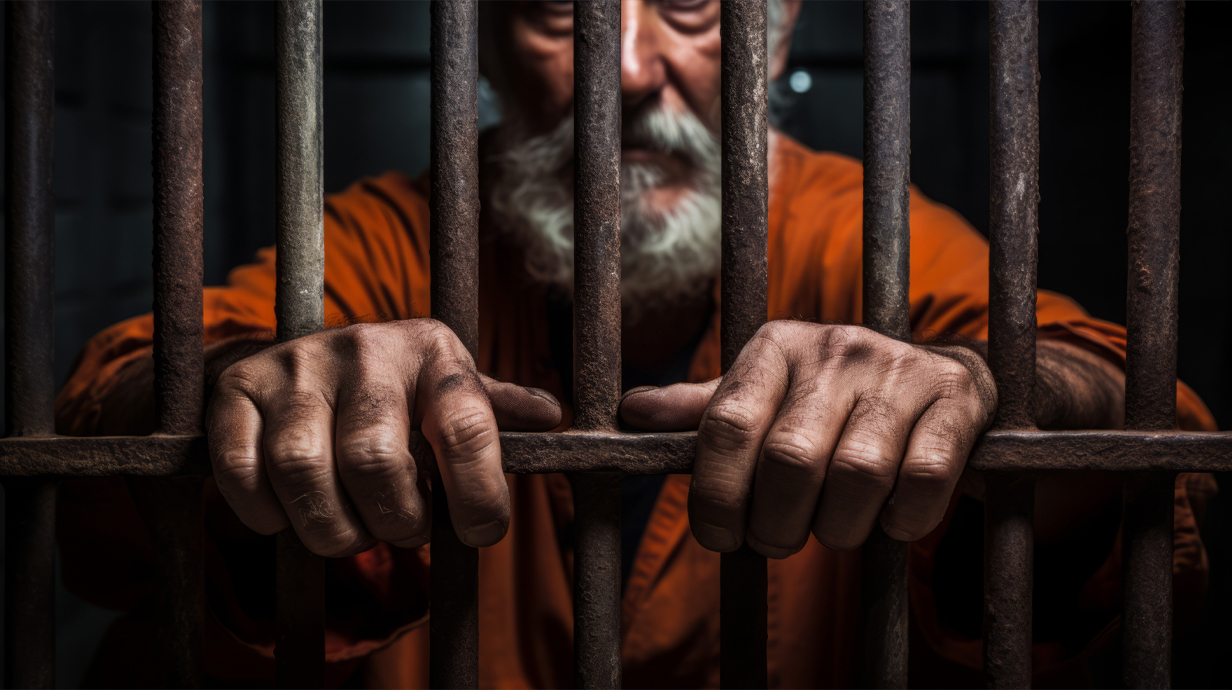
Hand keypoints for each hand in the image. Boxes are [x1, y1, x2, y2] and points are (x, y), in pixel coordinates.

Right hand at [207, 320, 560, 556]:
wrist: (295, 352)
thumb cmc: (393, 391)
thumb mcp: (448, 388)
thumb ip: (495, 410)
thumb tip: (552, 415)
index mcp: (431, 350)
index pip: (467, 427)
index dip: (479, 495)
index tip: (479, 533)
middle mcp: (364, 347)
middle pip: (375, 460)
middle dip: (394, 521)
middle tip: (401, 529)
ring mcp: (295, 365)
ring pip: (305, 470)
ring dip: (331, 528)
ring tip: (350, 529)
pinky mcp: (237, 390)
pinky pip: (244, 472)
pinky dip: (268, 515)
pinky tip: (291, 514)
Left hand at [620, 321, 995, 555]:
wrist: (945, 379)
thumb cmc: (834, 402)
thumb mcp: (765, 395)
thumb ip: (702, 411)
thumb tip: (630, 414)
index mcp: (777, 345)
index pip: (725, 426)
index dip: (714, 495)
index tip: (719, 536)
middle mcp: (837, 346)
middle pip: (788, 460)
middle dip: (774, 524)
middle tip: (776, 541)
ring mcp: (900, 369)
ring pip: (857, 474)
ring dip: (838, 529)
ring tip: (832, 532)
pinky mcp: (956, 399)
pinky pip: (922, 480)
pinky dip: (901, 520)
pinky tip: (888, 521)